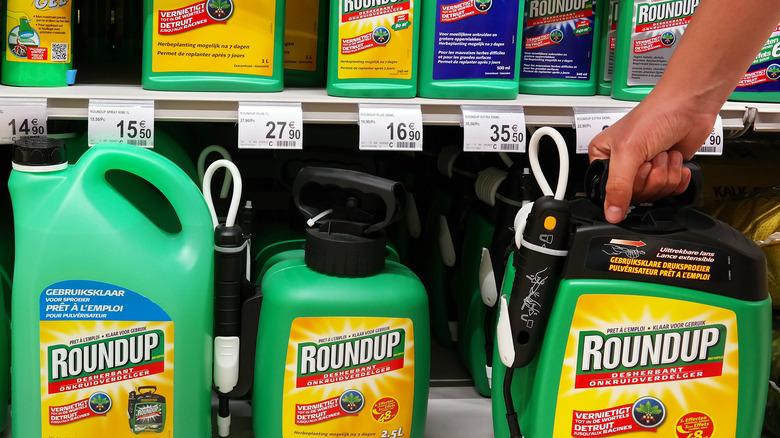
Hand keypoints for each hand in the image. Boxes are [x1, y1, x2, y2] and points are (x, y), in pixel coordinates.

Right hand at [589, 96, 714, 222]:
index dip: (627, 186)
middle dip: (651, 176)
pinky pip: (672, 191)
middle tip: (651, 156)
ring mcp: (646, 169)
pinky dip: (678, 177)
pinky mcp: (666, 171)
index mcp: (603, 158)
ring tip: (663, 153)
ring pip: (655, 193)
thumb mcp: (628, 152)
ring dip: (666, 173)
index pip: (609, 193)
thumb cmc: (656, 115)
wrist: (690, 105)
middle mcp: (623, 165)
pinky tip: (674, 159)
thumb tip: (611, 214)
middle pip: (635, 196)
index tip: (635, 169)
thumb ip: (618, 186)